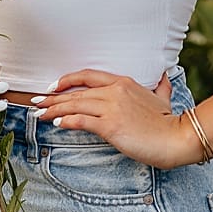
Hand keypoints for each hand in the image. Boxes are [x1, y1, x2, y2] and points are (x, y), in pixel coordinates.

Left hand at [32, 68, 195, 169]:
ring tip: (39, 114)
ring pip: (75, 105)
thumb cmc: (169, 121)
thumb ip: (160, 84)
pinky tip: (56, 123)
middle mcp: (114, 91)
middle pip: (77, 91)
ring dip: (54, 109)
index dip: (68, 79)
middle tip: (36, 101)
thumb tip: (164, 73)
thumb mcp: (163, 96)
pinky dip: (67, 121)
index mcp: (123, 82)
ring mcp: (112, 107)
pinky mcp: (111, 126)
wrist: (176, 137)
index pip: (88, 75)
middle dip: (53, 97)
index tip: (53, 86)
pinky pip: (82, 121)